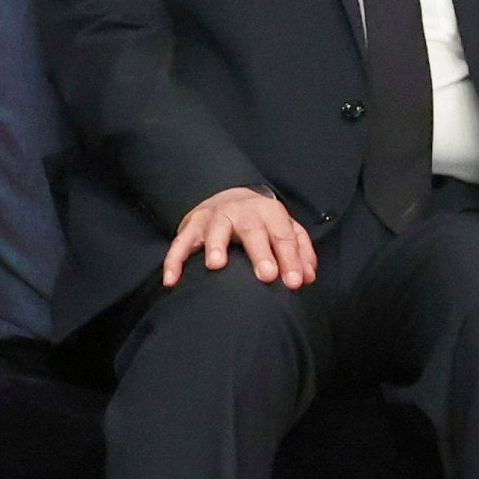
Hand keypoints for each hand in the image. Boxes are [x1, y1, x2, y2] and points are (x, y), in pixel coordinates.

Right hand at [163, 188, 316, 289]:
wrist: (228, 196)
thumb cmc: (261, 222)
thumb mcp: (284, 229)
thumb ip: (299, 251)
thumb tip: (307, 277)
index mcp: (269, 212)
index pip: (283, 235)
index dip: (291, 259)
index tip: (295, 282)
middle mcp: (242, 211)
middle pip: (252, 230)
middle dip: (260, 252)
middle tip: (267, 275)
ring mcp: (214, 217)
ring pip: (215, 230)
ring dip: (215, 246)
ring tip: (216, 265)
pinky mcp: (192, 227)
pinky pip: (180, 243)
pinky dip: (174, 261)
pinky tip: (172, 280)